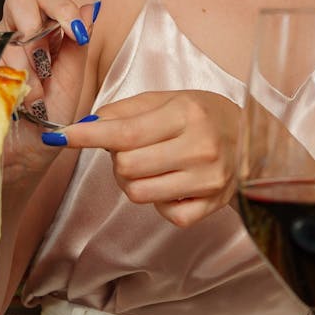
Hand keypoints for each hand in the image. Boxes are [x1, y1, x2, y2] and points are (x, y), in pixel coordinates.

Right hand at [0, 0, 99, 170]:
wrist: (20, 161)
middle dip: (35, 22)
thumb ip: (76, 47)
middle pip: (19, 0)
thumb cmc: (46, 123)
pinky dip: (4, 81)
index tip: (78, 33)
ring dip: (23, 65)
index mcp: (43, 35)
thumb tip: (90, 6)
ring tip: (32, 97)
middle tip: (44, 56)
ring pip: (2, 32)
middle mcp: (14, 36)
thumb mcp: (69, 85)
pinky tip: (13, 102)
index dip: (63, 8)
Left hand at [47, 91, 240, 226]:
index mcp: (186, 114)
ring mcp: (208, 180)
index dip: (87, 137)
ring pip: (139, 193)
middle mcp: (200, 146)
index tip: (60, 136)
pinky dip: (159, 201)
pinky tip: (173, 184)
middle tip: (134, 148)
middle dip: (118, 158)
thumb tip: (85, 125)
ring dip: (134, 181)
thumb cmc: (203, 115)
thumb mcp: (168, 100)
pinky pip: (164, 214)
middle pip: (126, 167)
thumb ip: (125, 111)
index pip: (124, 132)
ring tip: (152, 165)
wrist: (254, 140)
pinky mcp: (212, 205)